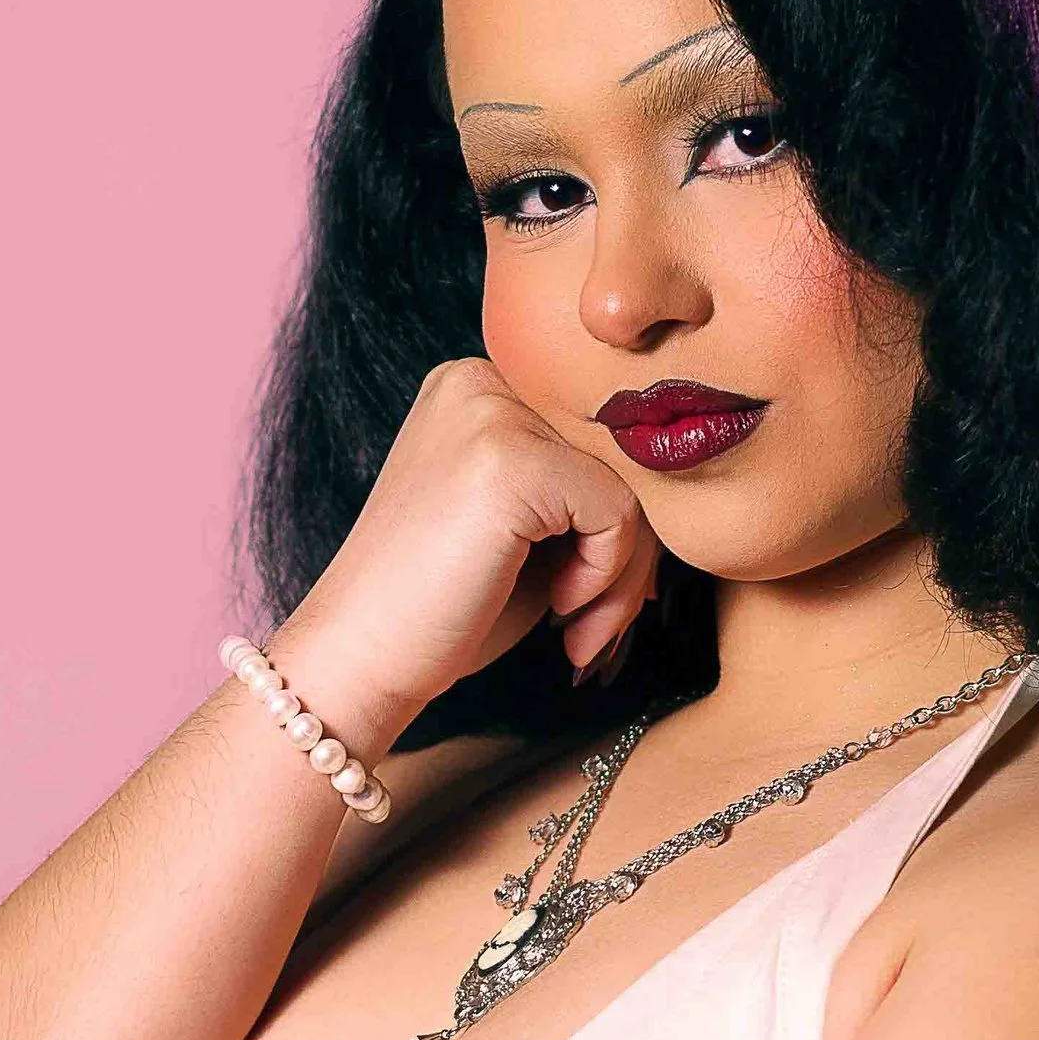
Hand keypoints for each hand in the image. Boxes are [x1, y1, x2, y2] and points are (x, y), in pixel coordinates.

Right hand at [273, 358, 656, 742]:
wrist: (358, 659)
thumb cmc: (440, 609)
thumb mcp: (524, 530)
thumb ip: (584, 493)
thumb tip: (681, 496)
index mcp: (478, 386)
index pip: (599, 437)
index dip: (617, 524)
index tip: (595, 595)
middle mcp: (481, 380)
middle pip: (621, 455)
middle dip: (627, 554)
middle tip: (593, 625)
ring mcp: (492, 413)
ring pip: (629, 485)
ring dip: (622, 575)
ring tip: (579, 630)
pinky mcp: (511, 460)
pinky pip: (619, 512)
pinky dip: (606, 575)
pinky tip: (559, 609)